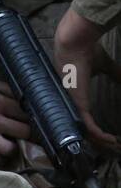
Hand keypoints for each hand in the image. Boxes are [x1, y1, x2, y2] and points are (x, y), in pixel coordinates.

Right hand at [0, 79, 30, 165]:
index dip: (31, 118)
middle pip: (24, 132)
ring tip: (9, 144)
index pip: (26, 113)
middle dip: (26, 134)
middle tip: (22, 135)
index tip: (31, 122)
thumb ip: (8, 91)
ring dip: (12, 148)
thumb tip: (29, 100)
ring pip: (11, 149)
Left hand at [55, 6, 120, 152]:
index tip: (109, 136)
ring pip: (83, 131)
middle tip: (113, 146)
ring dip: (100, 142)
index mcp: (74, 93)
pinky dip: (98, 136)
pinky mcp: (77, 102)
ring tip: (114, 145)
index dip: (93, 129)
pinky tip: (109, 139)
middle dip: (98, 142)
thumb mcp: (105, 67)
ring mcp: (72, 102)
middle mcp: (70, 101)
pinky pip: (87, 126)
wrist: (77, 41)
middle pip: (81, 129)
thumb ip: (116, 76)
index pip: (81, 118)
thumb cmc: (88, 50)